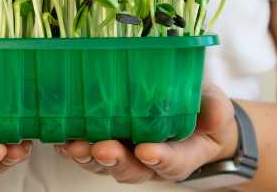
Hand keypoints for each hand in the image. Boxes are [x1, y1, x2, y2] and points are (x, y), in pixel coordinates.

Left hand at [55, 84, 236, 183]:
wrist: (190, 116)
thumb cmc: (202, 112)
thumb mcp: (216, 107)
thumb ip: (215, 110)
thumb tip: (215, 114)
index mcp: (181, 154)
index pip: (172, 162)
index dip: (160, 159)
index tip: (147, 151)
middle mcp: (150, 161)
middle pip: (131, 169)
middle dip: (115, 160)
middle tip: (103, 149)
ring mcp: (126, 154)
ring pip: (105, 164)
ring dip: (87, 155)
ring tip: (74, 145)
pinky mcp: (107, 142)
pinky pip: (88, 151)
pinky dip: (72, 147)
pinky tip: (60, 139)